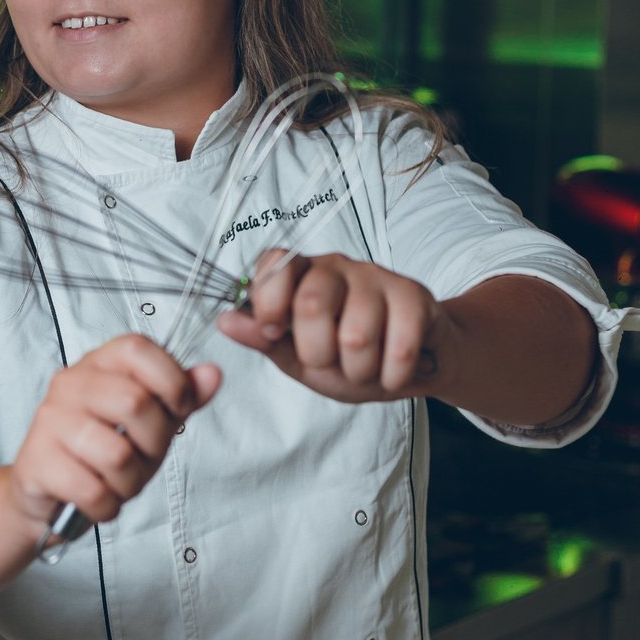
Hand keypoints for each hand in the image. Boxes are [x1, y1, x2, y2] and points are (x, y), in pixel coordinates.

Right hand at [6, 336, 221, 534]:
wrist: (47, 496)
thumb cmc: (101, 455)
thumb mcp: (149, 425)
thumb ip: (181, 399)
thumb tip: (213, 374)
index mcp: (99, 364)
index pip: (138, 349)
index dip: (170, 381)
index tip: (177, 410)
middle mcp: (70, 384)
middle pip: (134, 402)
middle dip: (154, 444)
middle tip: (142, 458)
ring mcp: (49, 421)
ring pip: (116, 454)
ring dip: (129, 483)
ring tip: (117, 483)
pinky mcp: (36, 461)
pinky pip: (92, 490)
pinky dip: (106, 506)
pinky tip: (97, 500)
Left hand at [217, 250, 454, 403]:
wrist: (411, 366)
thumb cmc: (349, 359)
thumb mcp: (298, 357)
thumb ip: (265, 339)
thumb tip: (225, 320)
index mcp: (301, 274)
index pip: (274, 264)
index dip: (269, 302)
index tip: (276, 332)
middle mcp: (337, 266)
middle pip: (311, 303)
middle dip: (317, 353)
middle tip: (330, 360)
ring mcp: (378, 276)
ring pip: (355, 335)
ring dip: (358, 371)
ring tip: (365, 365)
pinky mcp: (415, 295)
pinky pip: (397, 346)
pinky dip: (391, 374)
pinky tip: (392, 369)